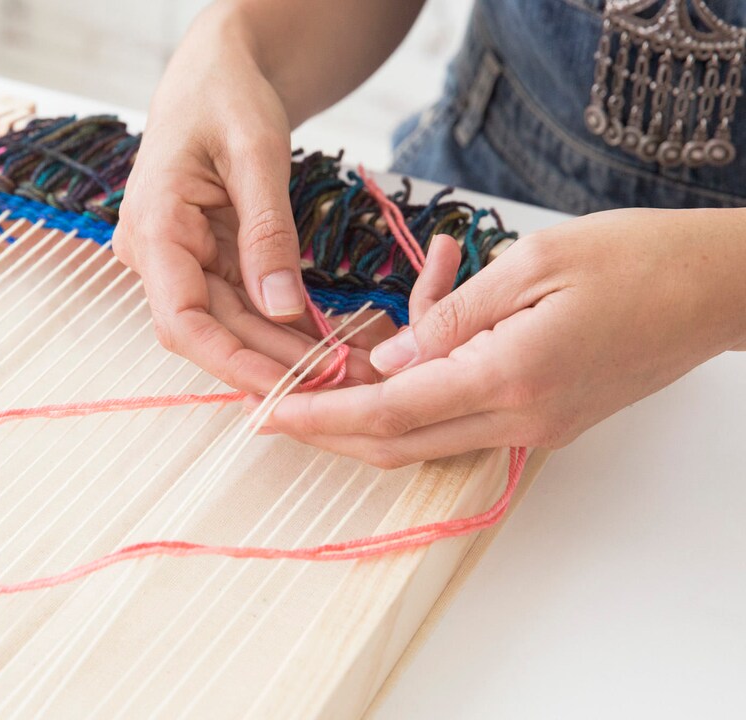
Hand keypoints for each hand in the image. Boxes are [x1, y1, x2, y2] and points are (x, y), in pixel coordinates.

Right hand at [111, 2, 418, 393]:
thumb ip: (267, 232)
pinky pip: (240, 302)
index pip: (182, 320)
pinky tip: (321, 343)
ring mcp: (178, 259)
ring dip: (280, 349)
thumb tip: (282, 307)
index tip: (286, 387)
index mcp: (153, 226)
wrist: (215, 71)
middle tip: (337, 383)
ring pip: (228, 323)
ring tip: (338, 369)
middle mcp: (155, 253)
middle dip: (271, 361)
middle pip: (211, 329)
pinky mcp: (203, 259)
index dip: (233, 362)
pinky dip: (280, 323)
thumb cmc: (226, 94)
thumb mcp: (255, 152)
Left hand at [264, 208, 745, 466]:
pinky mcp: (545, 420)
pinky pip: (464, 416)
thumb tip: (389, 360)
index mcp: (508, 376)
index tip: (270, 415)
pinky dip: (426, 385)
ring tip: (362, 336)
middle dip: (331, 429)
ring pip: (427, 436)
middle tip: (279, 404)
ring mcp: (535, 428)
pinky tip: (430, 322)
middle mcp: (519, 418)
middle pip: (398, 443)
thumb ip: (451, 316)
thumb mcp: (531, 263)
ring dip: (376, 402)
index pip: (389, 413)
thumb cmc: (635, 258)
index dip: (322, 417)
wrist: (715, 288)